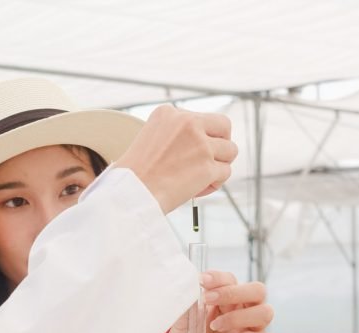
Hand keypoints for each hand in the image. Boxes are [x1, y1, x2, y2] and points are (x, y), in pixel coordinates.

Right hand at [113, 105, 236, 212]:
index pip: (201, 118)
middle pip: (224, 126)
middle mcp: (187, 122)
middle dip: (222, 143)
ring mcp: (200, 144)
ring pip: (230, 151)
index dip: (201, 137)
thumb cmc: (136, 175)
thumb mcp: (151, 139)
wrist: (128, 194)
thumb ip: (177, 135)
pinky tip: (197, 190)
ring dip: (218, 166)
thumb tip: (205, 143)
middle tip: (212, 159)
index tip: (189, 154)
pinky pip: (225, 173)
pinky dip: (214, 184)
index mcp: (169, 113)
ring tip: (199, 179)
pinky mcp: (207, 167)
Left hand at [164, 271, 273, 332]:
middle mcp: (243, 310)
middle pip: (258, 290)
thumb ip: (190, 302)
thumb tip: (192, 285)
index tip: (202, 281)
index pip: (232, 279)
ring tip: (215, 326)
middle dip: (234, 292)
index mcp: (226, 298)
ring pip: (265, 312)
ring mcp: (250, 329)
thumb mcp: (182, 319)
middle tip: (209, 299)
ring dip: (238, 316)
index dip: (219, 278)